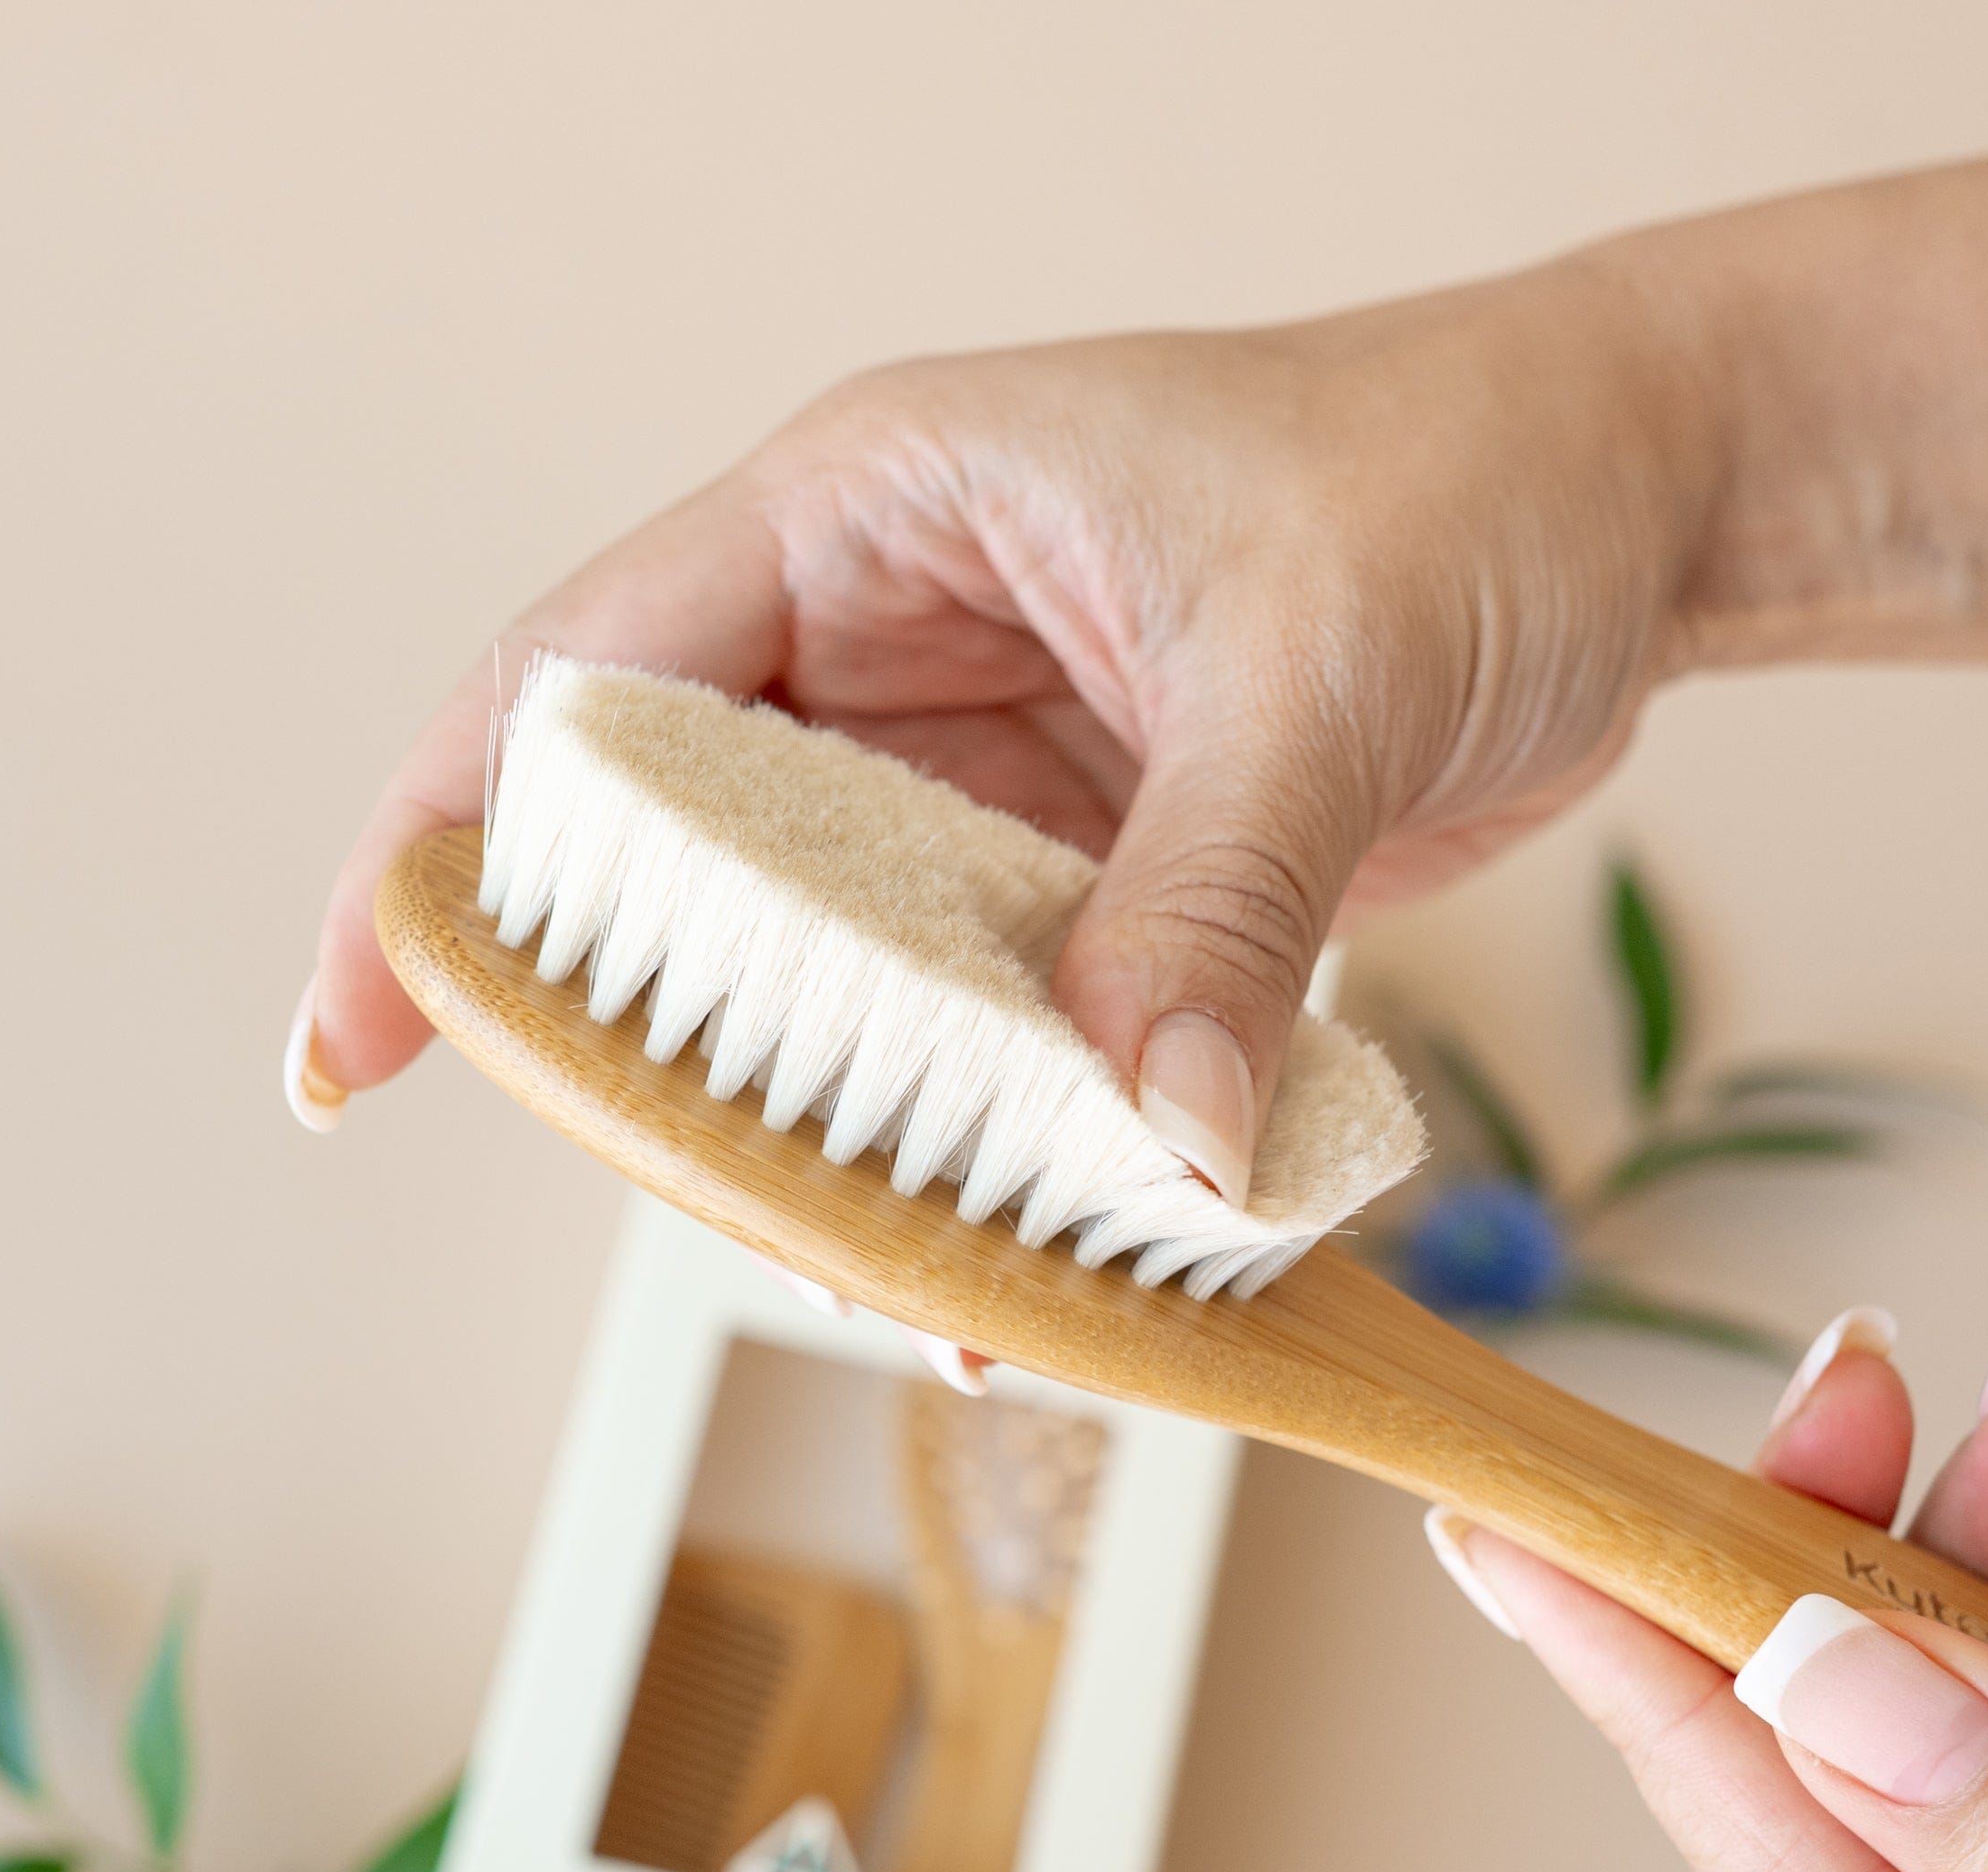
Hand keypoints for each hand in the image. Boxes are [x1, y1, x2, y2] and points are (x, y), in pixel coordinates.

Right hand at [287, 261, 1717, 1202]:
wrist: (1626, 512)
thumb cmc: (1466, 480)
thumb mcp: (1322, 662)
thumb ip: (1212, 895)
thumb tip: (1146, 1139)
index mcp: (868, 517)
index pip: (577, 685)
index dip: (442, 859)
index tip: (361, 1040)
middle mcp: (890, 656)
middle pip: (677, 876)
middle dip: (657, 1055)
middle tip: (696, 1208)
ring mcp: (979, 785)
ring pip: (826, 990)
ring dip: (833, 1138)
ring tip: (872, 1274)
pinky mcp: (1082, 886)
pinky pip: (983, 1043)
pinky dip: (986, 1155)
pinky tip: (1011, 1277)